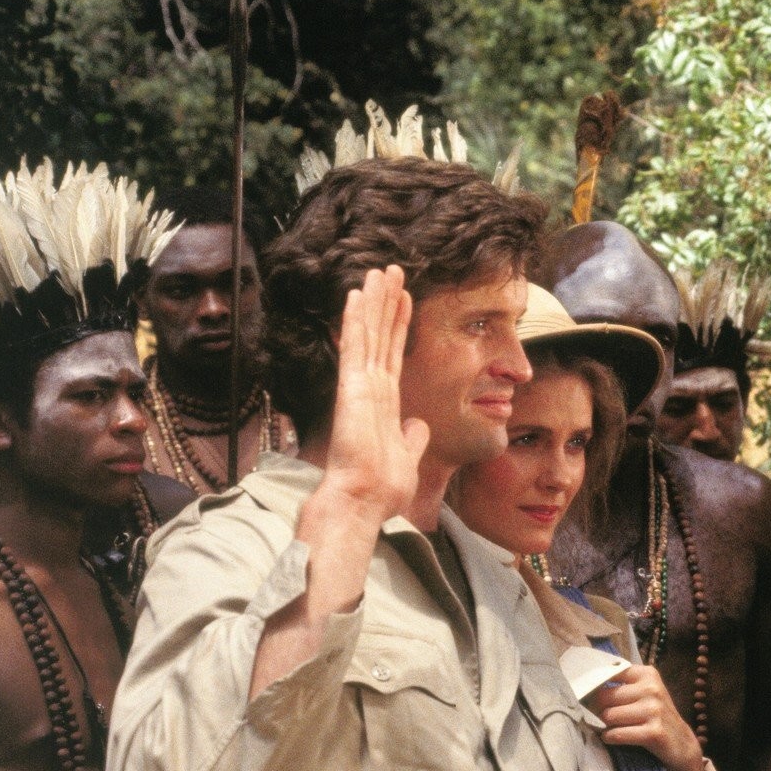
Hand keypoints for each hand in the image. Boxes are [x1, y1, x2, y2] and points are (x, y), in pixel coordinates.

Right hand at [318, 265, 425, 521]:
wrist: (363, 501)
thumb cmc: (381, 486)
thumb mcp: (407, 455)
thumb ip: (411, 436)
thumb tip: (419, 425)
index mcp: (385, 400)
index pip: (393, 353)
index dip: (398, 324)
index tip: (404, 297)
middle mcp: (370, 387)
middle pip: (379, 335)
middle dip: (385, 302)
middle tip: (390, 269)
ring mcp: (359, 386)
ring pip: (367, 333)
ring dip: (373, 301)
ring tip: (378, 271)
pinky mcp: (351, 389)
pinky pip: (355, 348)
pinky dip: (356, 321)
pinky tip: (356, 295)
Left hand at [589, 665, 707, 770]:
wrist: (681, 745)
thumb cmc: (655, 717)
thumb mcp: (643, 694)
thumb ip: (620, 686)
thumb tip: (583, 687)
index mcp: (647, 674)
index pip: (608, 673)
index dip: (593, 686)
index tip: (585, 694)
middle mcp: (652, 689)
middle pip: (604, 697)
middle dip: (597, 710)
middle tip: (600, 718)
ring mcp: (654, 710)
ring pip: (608, 716)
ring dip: (604, 726)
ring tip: (612, 728)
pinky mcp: (654, 732)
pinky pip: (617, 734)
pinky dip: (610, 738)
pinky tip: (614, 738)